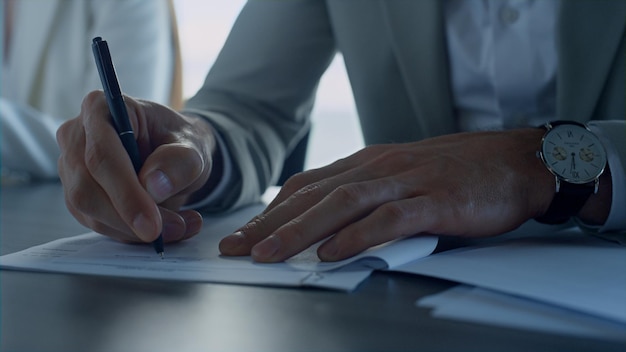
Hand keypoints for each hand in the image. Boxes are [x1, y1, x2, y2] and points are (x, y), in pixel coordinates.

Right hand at [57, 91, 215, 243]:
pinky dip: (133, 234)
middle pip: (88, 189)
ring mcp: (72, 168)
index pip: (102, 155)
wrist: (176, 155)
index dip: (125, 193)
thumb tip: (152, 186)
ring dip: (136, 230)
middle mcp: (76, 136)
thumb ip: (178, 161)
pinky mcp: (78, 197)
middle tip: (174, 230)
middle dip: (130, 218)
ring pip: (91, 212)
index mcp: (100, 108)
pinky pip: (99, 224)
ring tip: (181, 225)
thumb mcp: (193, 146)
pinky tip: (167, 229)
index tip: (152, 223)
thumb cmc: (180, 143)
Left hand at [219, 129, 556, 261]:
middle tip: (239, 247)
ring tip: (269, 254)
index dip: (273, 210)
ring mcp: (407, 181)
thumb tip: (330, 225)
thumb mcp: (402, 177)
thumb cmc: (457, 173)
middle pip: (315, 194)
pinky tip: (333, 252)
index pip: (309, 185)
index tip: (246, 233)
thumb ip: (367, 196)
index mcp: (369, 163)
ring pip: (343, 203)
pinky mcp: (435, 200)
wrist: (515, 161)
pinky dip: (358, 236)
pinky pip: (389, 217)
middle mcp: (380, 167)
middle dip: (271, 223)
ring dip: (301, 230)